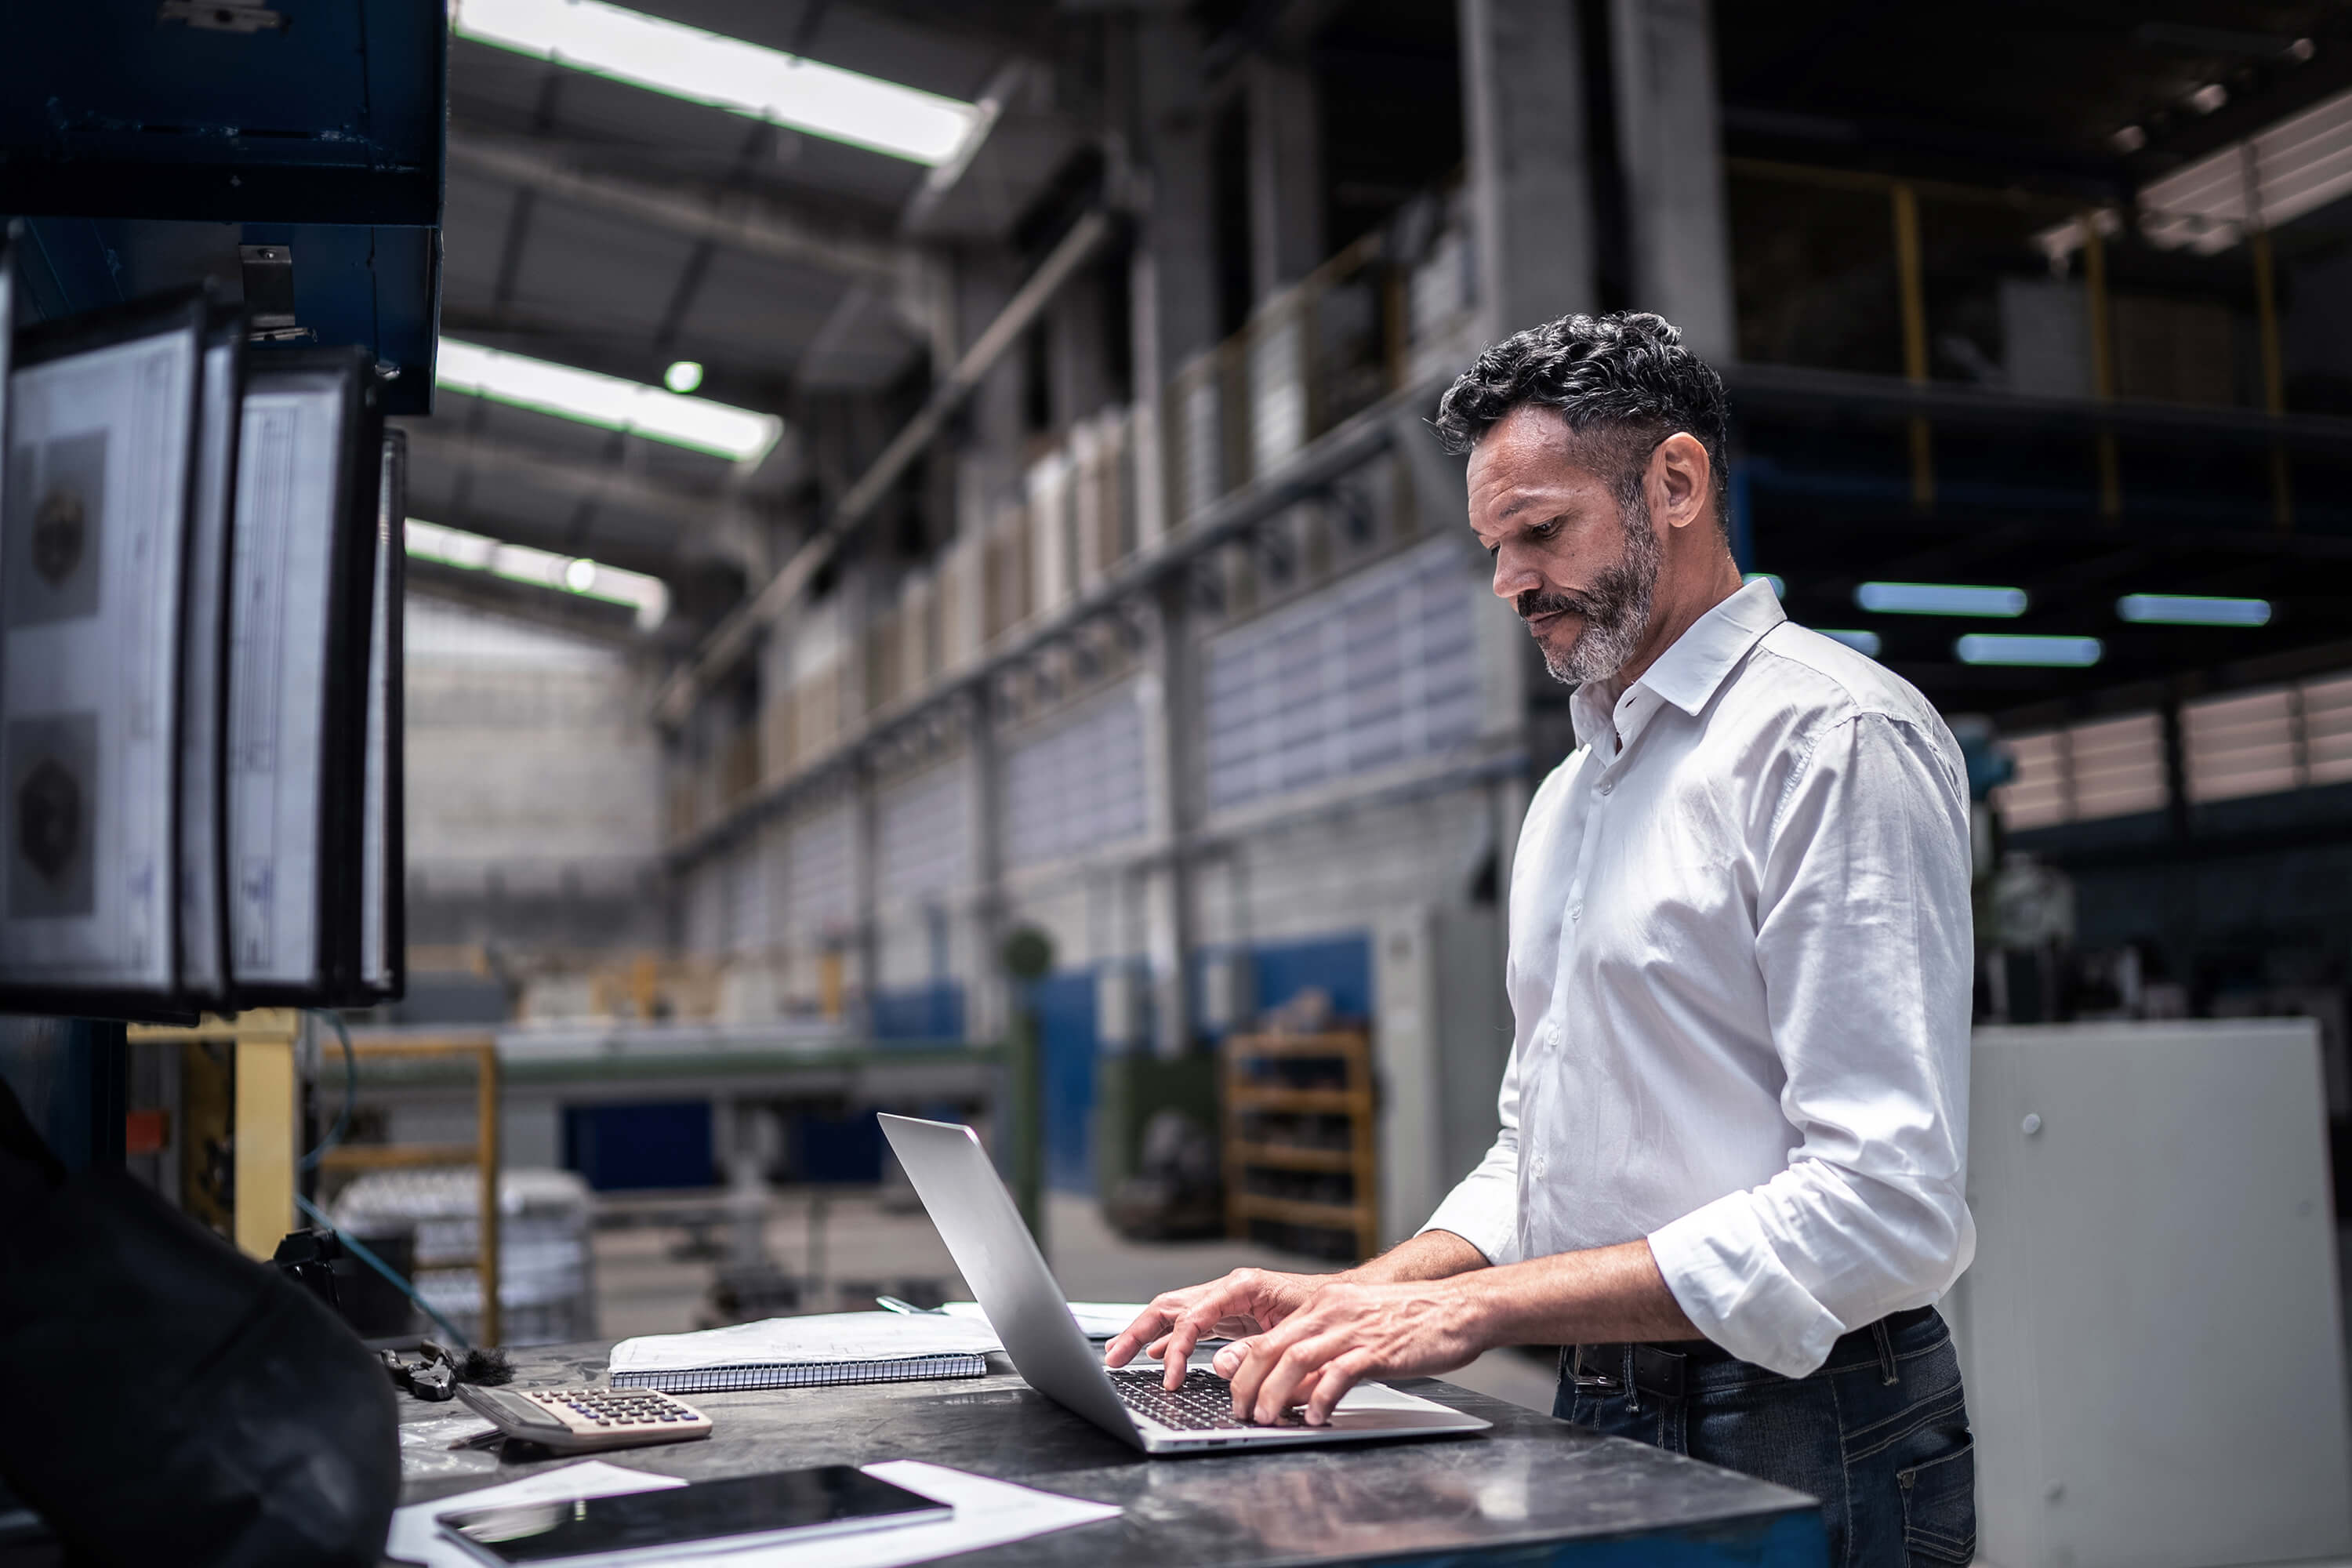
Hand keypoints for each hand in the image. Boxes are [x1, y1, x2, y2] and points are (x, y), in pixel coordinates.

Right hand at [1102, 1268, 1331, 1388]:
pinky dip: (1169, 1338)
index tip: (1169, 1378)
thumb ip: (1255, 1350)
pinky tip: (1154, 1353)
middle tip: (1113, 1358)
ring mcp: (1226, 1301)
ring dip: (1144, 1333)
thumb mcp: (1293, 1333)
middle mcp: (1228, 1289)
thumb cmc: (1326, 1311)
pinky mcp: (1230, 1315)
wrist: (1347, 1301)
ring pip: (1174, 1313)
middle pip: (1170, 1306)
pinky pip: (1190, 1324)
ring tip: (1118, 1354)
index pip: (1192, 1316)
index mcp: (1241, 1287)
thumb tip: (1217, 1366)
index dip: (1175, 1348)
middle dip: (1137, 1331)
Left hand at [1222, 1278, 1489, 1425]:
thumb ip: (1323, 1354)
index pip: (1269, 1337)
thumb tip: (1291, 1389)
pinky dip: (1322, 1396)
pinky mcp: (1378, 1348)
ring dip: (1275, 1393)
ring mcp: (1354, 1329)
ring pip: (1296, 1359)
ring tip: (1267, 1419)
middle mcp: (1332, 1311)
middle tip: (1243, 1414)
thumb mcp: (1358, 1329)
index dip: (1245, 1369)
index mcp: (1324, 1305)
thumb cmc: (1412, 1322)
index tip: (1236, 1395)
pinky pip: (1340, 1373)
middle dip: (1249, 1384)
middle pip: (1273, 1347)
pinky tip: (1317, 1416)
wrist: (1459, 1308)